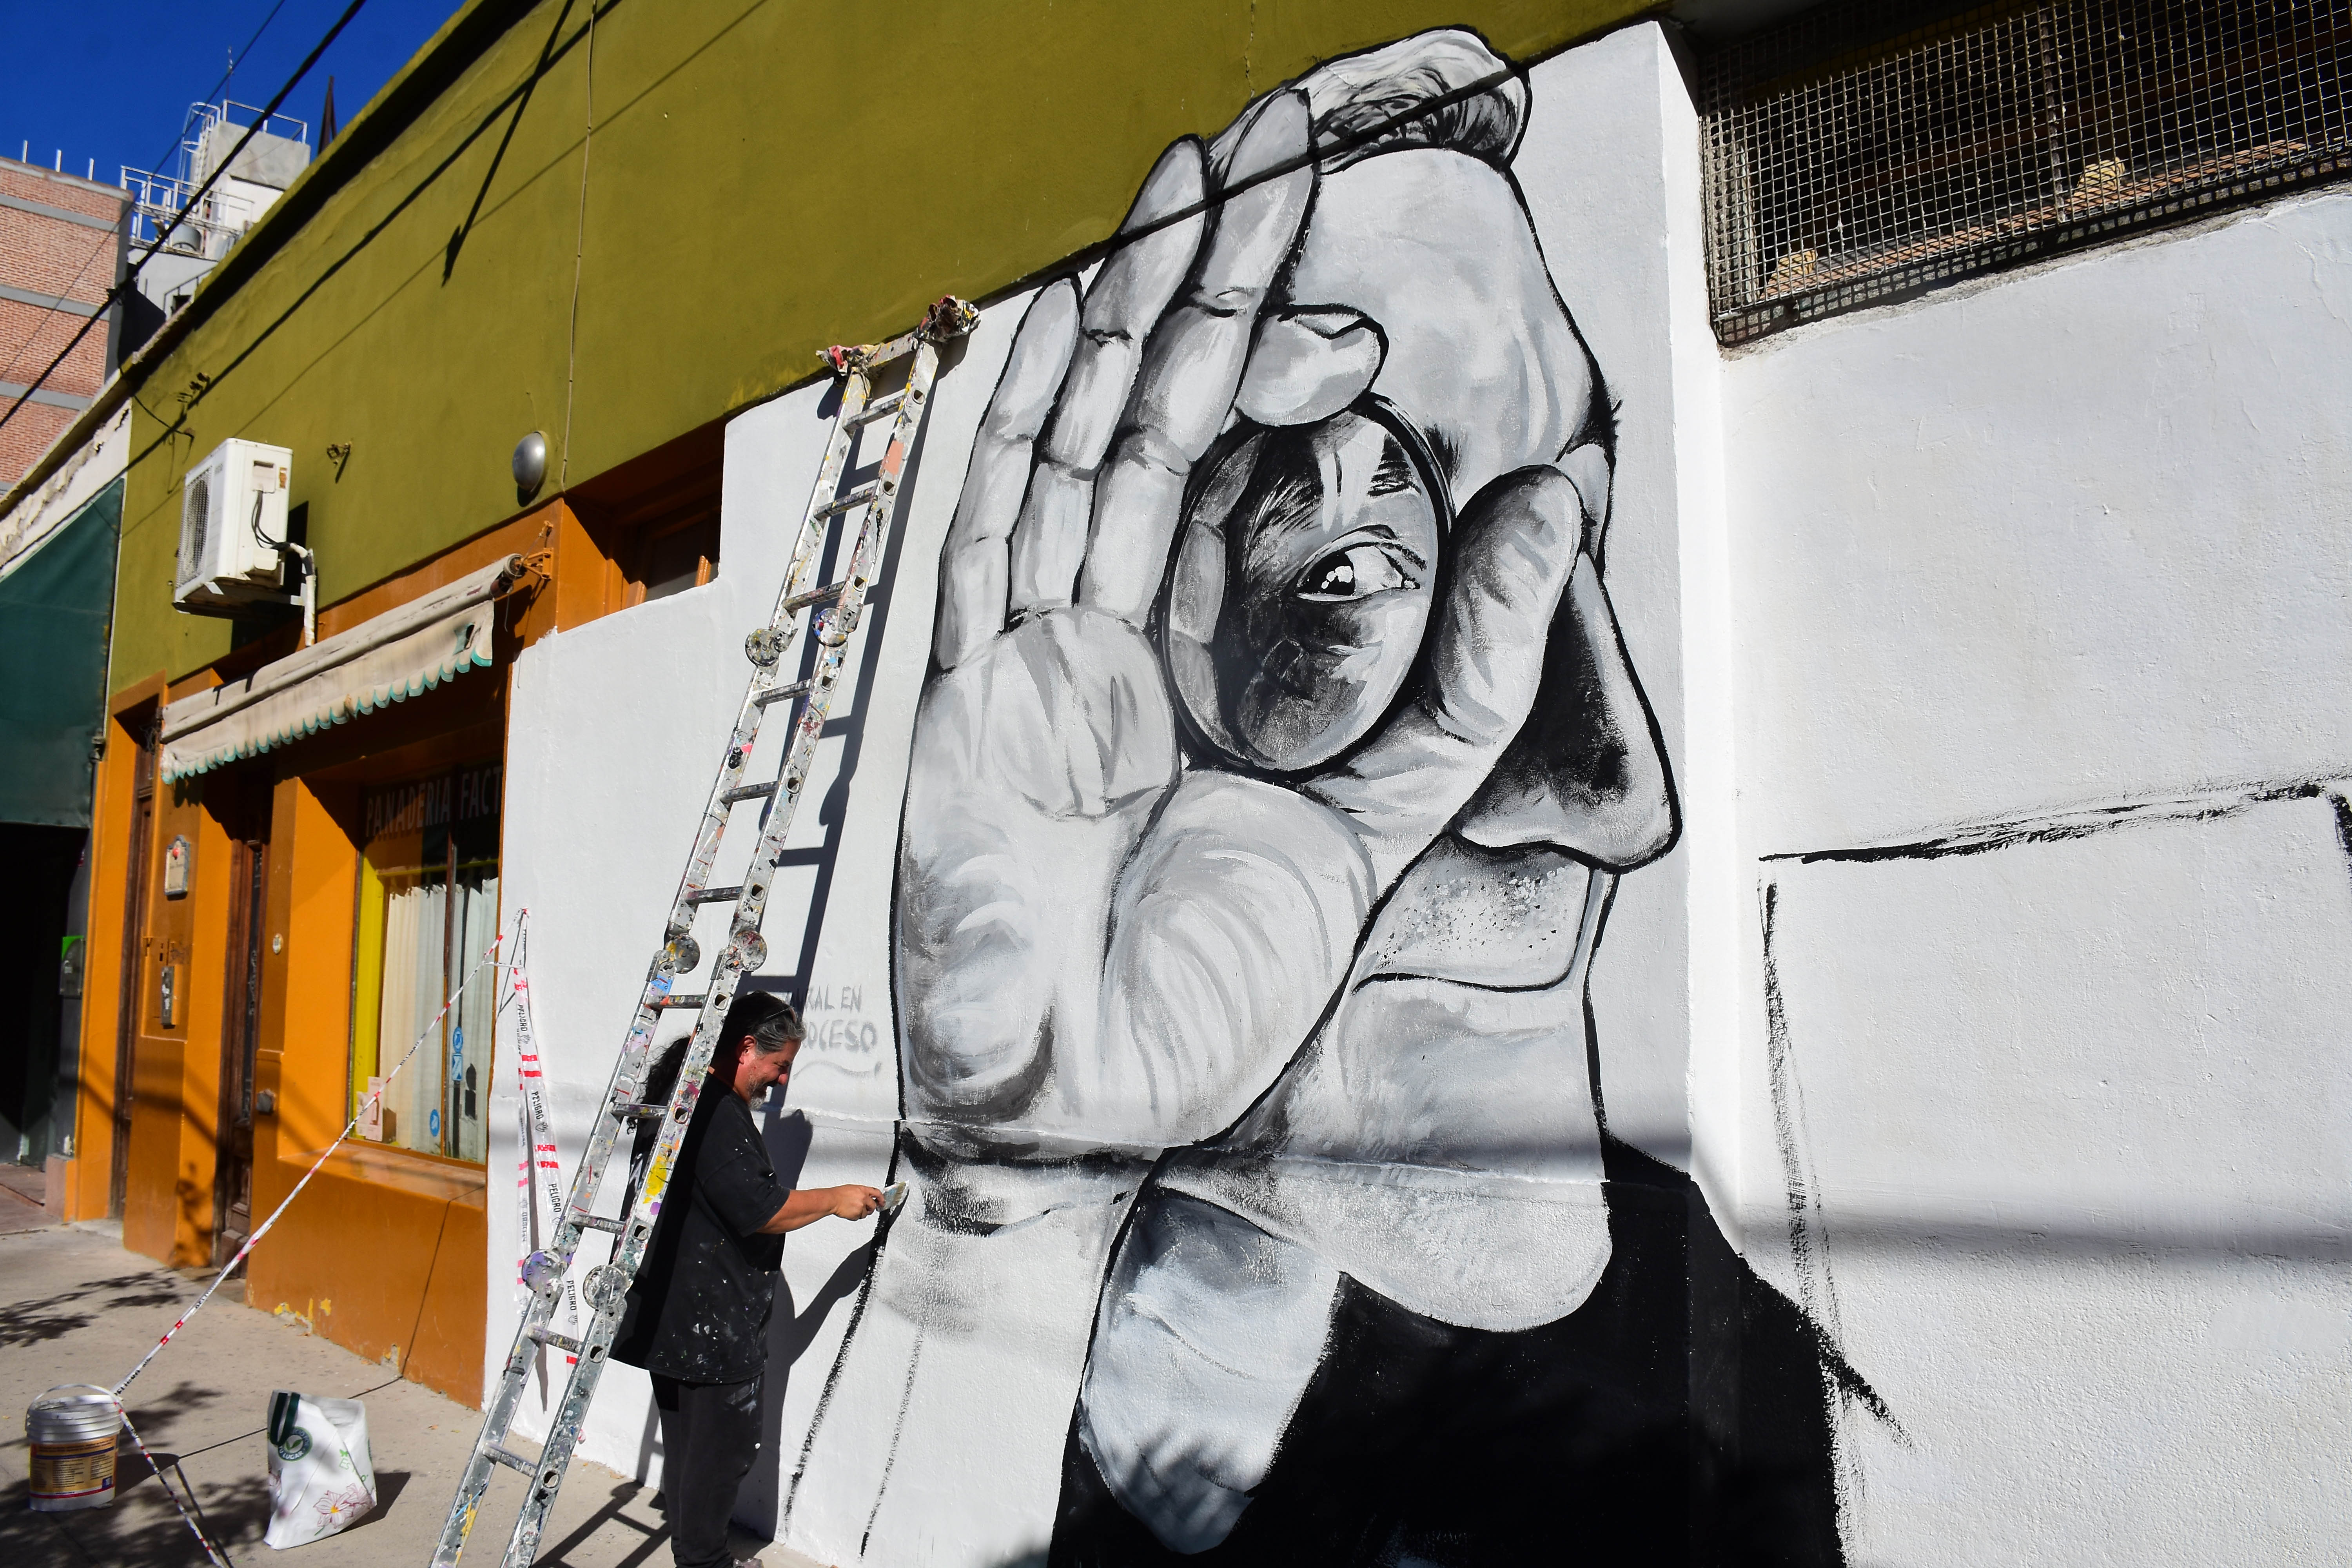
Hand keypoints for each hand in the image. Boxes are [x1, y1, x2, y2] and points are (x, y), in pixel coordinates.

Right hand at [831, 1185, 883, 1220]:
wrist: (832, 1200)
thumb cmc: (839, 1194)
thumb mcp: (853, 1188)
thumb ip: (862, 1193)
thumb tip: (867, 1197)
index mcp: (863, 1190)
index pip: (877, 1193)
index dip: (881, 1198)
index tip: (882, 1202)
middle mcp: (864, 1198)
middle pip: (873, 1206)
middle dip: (870, 1208)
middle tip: (865, 1209)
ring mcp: (861, 1207)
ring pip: (865, 1213)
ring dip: (860, 1213)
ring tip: (851, 1208)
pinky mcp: (857, 1214)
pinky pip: (858, 1217)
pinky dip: (855, 1216)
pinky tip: (849, 1212)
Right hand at [899, 95, 1597, 1160]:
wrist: (1089, 1112)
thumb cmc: (1213, 992)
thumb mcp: (1380, 819)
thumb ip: (1465, 673)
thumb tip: (1552, 503)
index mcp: (1203, 660)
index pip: (1245, 469)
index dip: (1282, 348)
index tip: (1343, 257)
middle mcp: (1118, 632)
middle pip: (1167, 418)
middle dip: (1215, 276)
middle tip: (1273, 134)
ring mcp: (1034, 654)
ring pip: (1090, 444)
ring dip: (1135, 310)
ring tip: (1194, 177)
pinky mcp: (971, 700)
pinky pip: (993, 538)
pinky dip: (1021, 430)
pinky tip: (1064, 326)